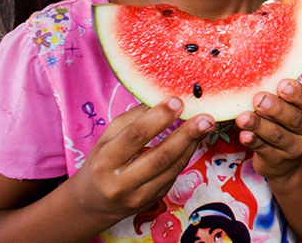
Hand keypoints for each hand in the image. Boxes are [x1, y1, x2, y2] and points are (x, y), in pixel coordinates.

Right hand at [66, 98, 215, 222]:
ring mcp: (139, 196)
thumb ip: (132, 119)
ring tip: (207, 124)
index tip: (178, 101)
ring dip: (192, 144)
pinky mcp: (154, 200)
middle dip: (186, 135)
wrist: (94, 203)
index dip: (158, 118)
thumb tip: (161, 98)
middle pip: (160, 157)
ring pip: (173, 167)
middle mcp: (121, 183)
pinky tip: (195, 139)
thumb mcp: (107, 138)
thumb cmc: (102, 163)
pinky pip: (175, 174)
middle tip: (206, 117)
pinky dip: (187, 154)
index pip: (134, 137)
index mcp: (104, 162)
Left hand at [236, 80, 301, 183]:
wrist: (285, 162)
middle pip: (294, 119)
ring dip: (259, 125)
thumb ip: (279, 94)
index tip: (282, 84)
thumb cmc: (282, 123)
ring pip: (277, 135)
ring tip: (244, 117)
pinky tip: (243, 135)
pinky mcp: (276, 161)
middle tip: (259, 99)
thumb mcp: (288, 107)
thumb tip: (259, 68)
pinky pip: (263, 150)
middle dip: (276, 109)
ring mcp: (293, 148)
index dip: (297, 94)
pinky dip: (253, 142)